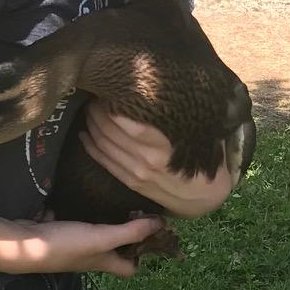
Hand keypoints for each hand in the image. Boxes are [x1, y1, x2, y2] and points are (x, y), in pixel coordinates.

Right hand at [9, 215, 166, 278]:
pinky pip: (75, 223)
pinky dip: (82, 211)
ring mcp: (73, 246)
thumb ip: (130, 232)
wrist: (22, 244)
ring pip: (96, 235)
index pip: (130, 269)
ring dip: (106, 220)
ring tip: (118, 200)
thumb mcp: (102, 238)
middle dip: (126, 233)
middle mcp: (90, 257)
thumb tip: (160, 225)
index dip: (142, 256)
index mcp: (104, 262)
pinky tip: (88, 196)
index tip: (150, 233)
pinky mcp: (58, 233)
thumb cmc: (66, 245)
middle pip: (114, 250)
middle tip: (136, 210)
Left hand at [80, 104, 237, 217]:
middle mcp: (147, 161)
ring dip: (92, 126)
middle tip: (94, 96)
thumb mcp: (201, 137)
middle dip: (98, 112)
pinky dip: (91, 147)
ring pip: (104, 145)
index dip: (114, 108)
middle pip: (112, 132)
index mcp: (165, 148)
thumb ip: (185, 118)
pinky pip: (104, 162)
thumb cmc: (205, 161)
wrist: (204, 198)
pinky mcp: (130, 181)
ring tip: (89, 110)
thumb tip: (174, 91)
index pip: (131, 125)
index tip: (109, 92)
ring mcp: (136, 172)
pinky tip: (84, 134)